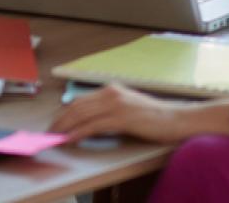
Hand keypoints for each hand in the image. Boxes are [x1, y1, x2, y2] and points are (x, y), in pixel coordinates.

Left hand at [51, 83, 201, 143]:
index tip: (55, 123)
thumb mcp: (128, 108)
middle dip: (60, 120)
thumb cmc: (156, 117)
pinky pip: (94, 126)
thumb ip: (110, 111)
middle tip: (50, 132)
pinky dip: (79, 132)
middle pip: (77, 106)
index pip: (80, 100)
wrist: (178, 119)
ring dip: (65, 126)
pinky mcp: (122, 117)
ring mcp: (117, 104)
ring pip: (82, 114)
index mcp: (111, 90)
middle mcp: (111, 93)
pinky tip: (71, 138)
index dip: (65, 112)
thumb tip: (88, 122)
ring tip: (55, 136)